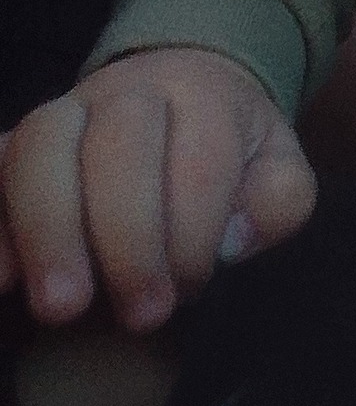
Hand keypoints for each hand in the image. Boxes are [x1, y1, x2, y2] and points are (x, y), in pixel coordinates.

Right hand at [0, 48, 315, 331]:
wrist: (175, 95)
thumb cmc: (227, 152)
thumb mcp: (277, 169)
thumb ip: (279, 200)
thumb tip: (233, 239)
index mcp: (204, 96)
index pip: (200, 158)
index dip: (195, 231)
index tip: (195, 288)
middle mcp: (129, 92)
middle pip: (120, 139)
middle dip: (129, 234)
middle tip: (142, 314)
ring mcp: (64, 112)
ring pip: (40, 142)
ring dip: (48, 228)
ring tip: (63, 309)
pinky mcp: (12, 144)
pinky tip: (4, 282)